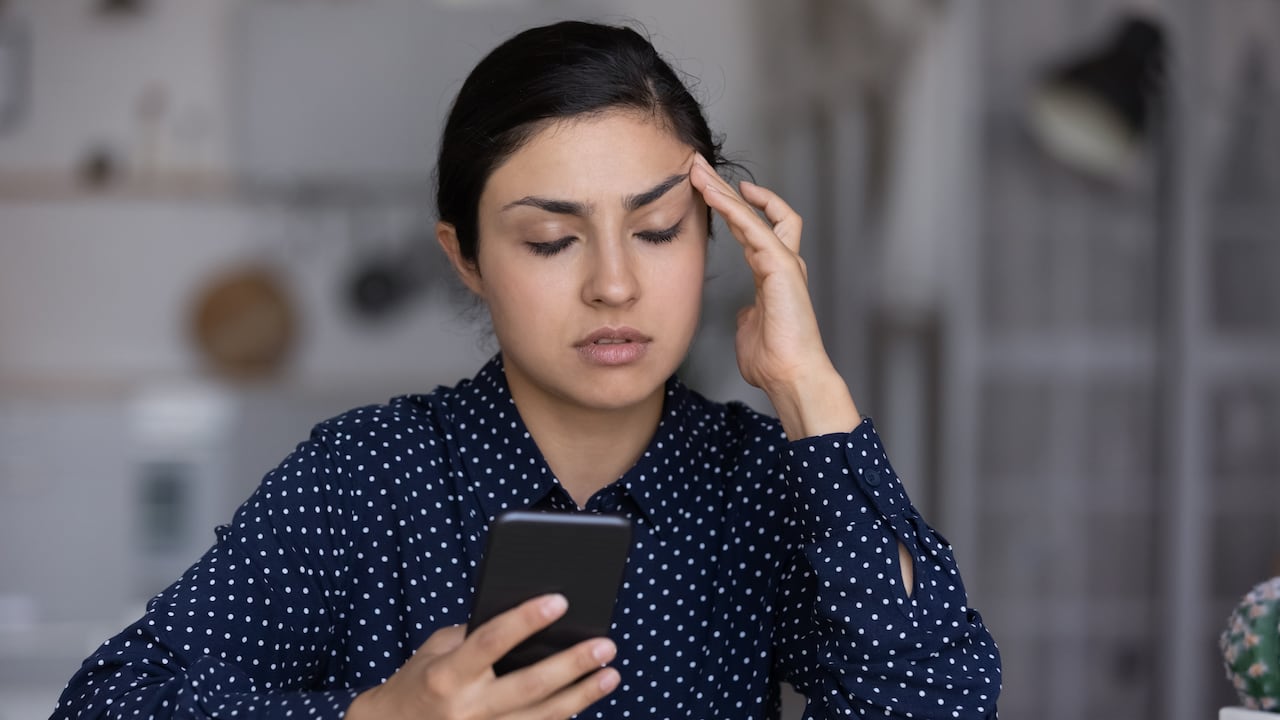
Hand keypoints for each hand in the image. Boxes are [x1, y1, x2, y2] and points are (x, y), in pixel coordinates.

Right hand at [347, 594, 619, 719]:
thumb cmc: (419, 682)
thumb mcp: (436, 651)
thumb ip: (476, 636)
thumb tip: (529, 622)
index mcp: (447, 675)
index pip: (491, 641)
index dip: (526, 619)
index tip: (560, 600)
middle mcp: (466, 709)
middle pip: (529, 685)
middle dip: (571, 664)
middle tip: (605, 645)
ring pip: (542, 717)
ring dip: (581, 695)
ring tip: (610, 674)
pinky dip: (561, 717)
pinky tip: (584, 700)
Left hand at [689, 154, 859, 437]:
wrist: (790, 376)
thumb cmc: (772, 359)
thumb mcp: (750, 329)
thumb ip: (748, 313)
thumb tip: (744, 311)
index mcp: (773, 274)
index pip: (754, 228)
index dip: (734, 208)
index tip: (711, 192)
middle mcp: (782, 262)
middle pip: (756, 211)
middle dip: (725, 188)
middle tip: (697, 168)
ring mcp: (784, 262)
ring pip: (754, 213)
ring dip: (723, 191)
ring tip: (698, 172)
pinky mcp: (783, 267)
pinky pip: (755, 229)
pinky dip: (733, 210)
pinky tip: (713, 196)